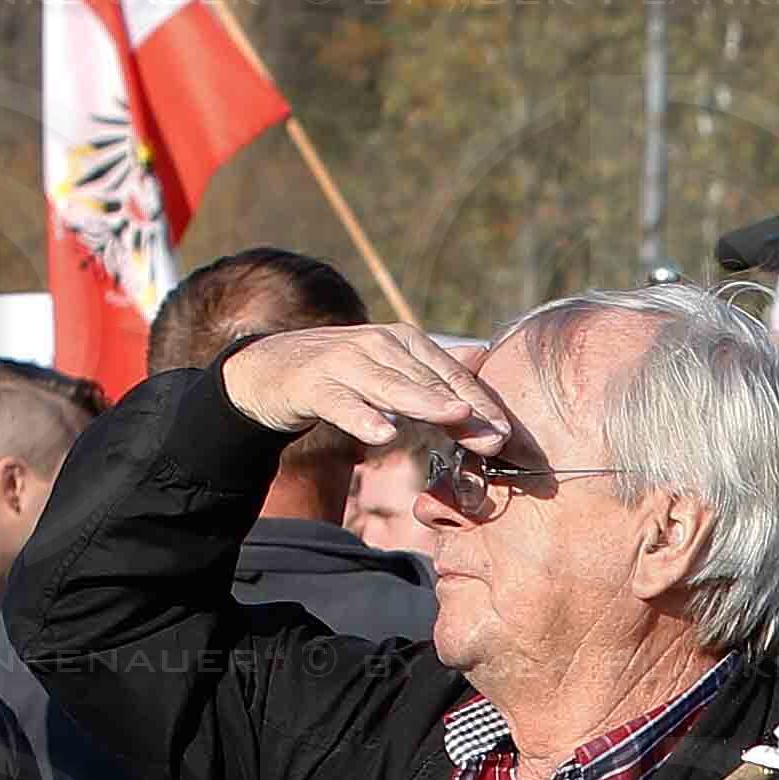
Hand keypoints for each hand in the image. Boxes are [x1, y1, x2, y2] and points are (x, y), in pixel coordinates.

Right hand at [218, 323, 511, 460]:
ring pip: (391, 386)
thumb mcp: (391, 373)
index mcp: (404, 342)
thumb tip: (482, 374)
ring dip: (425, 402)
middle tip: (497, 437)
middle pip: (428, 381)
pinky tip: (383, 434)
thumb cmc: (342, 375)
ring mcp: (345, 361)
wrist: (270, 368)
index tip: (508, 433)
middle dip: (466, 409)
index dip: (481, 403)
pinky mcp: (314, 382)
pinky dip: (362, 417)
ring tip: (457, 416)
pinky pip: (341, 403)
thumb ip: (432, 378)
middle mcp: (379, 345)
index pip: (450, 374)